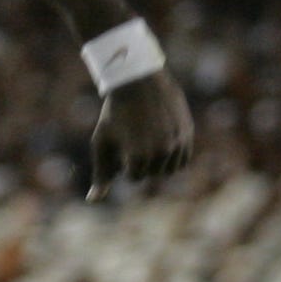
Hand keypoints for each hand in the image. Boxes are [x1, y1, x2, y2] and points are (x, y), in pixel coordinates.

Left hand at [88, 69, 192, 197]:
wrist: (138, 80)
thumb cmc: (115, 113)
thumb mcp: (102, 143)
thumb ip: (101, 174)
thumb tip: (93, 200)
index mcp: (137, 157)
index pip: (133, 177)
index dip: (124, 161)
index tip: (121, 141)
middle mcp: (160, 152)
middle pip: (152, 174)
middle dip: (142, 161)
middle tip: (135, 136)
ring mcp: (176, 143)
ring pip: (169, 170)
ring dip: (159, 161)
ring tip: (148, 139)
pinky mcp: (187, 134)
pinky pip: (183, 160)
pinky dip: (174, 156)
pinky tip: (162, 141)